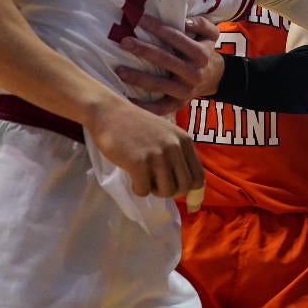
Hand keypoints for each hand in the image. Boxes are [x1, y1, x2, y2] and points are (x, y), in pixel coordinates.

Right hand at [88, 98, 203, 198]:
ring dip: (153, 190)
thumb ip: (179, 156)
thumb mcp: (167, 136)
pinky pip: (144, 191)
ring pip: (166, 191)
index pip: (198, 177)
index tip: (180, 195)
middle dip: (170, 191)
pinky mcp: (138, 162)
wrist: (109, 113)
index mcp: (184, 141)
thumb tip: (191, 190)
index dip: (191, 192)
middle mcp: (174, 147)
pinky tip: (132, 176)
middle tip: (155, 183)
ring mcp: (157, 154)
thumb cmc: (136, 127)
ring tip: (144, 178)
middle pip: (184, 187)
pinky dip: (137, 189)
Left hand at [115, 14, 221, 115]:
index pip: (177, 38)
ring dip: (139, 78)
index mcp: (201, 54)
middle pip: (165, 60)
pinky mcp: (178, 105)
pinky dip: (144, 107)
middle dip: (144, 50)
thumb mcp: (210, 34)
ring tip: (120, 70)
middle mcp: (194, 73)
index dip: (158, 28)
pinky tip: (128, 100)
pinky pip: (160, 109)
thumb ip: (202, 23)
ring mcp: (186, 91)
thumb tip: (186, 21)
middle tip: (125, 42)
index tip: (140, 19)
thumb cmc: (204, 50)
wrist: (213, 78)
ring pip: (160, 85)